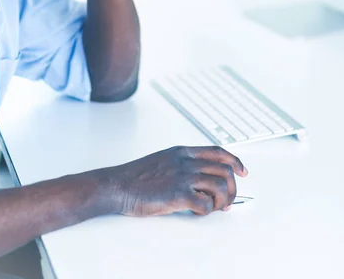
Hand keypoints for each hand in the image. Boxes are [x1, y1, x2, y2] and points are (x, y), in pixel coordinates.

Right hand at [105, 146, 247, 216]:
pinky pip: (206, 204)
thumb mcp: (163, 161)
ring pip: (221, 187)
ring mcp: (183, 177)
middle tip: (225, 202)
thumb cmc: (137, 176)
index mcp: (183, 152)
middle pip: (226, 171)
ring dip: (222, 202)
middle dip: (232, 190)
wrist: (118, 185)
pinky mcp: (178, 194)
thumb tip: (203, 182)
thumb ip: (183, 166)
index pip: (218, 152)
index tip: (243, 171)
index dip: (235, 161)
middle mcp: (186, 162)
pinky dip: (206, 211)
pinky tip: (196, 211)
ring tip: (211, 208)